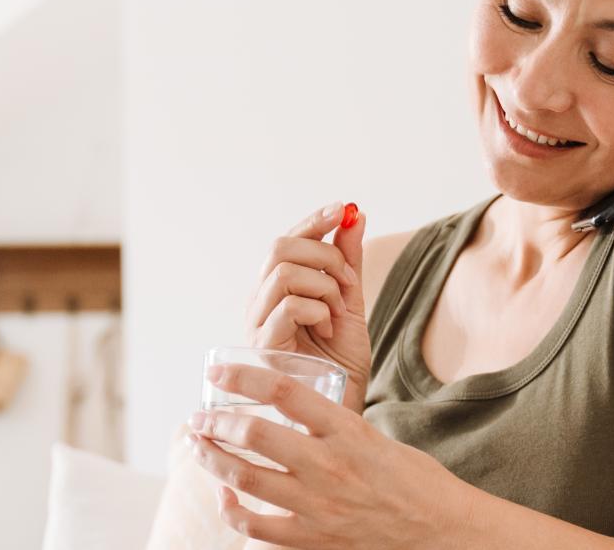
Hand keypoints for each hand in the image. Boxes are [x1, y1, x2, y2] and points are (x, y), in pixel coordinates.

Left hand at [188, 363, 473, 549]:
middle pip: (254, 435)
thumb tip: (295, 414)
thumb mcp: (377, 438)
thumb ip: (335, 427)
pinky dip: (232, 509)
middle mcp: (330, 466)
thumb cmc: (416, 482)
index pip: (285, 392)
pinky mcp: (314, 539)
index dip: (243, 378)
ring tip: (200, 448)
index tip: (218, 374)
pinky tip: (225, 495)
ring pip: (246, 479)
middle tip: (199, 419)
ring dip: (213, 460)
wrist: (443, 531)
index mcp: (349, 432)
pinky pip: (256, 527)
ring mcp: (319, 506)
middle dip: (216, 424)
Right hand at [247, 201, 368, 408]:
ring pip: (283, 272)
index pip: (288, 239)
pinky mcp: (263, 346)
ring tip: (339, 312)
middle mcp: (261, 301)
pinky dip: (319, 309)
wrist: (342, 406)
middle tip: (348, 280)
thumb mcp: (350, 303)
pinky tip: (329, 329)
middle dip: (323, 253)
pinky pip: (289, 305)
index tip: (344, 207)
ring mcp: (258, 323)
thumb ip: (348, 262)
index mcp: (278, 288)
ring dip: (324, 285)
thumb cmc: (340, 361)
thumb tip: (355, 214)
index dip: (314, 220)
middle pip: (279, 247)